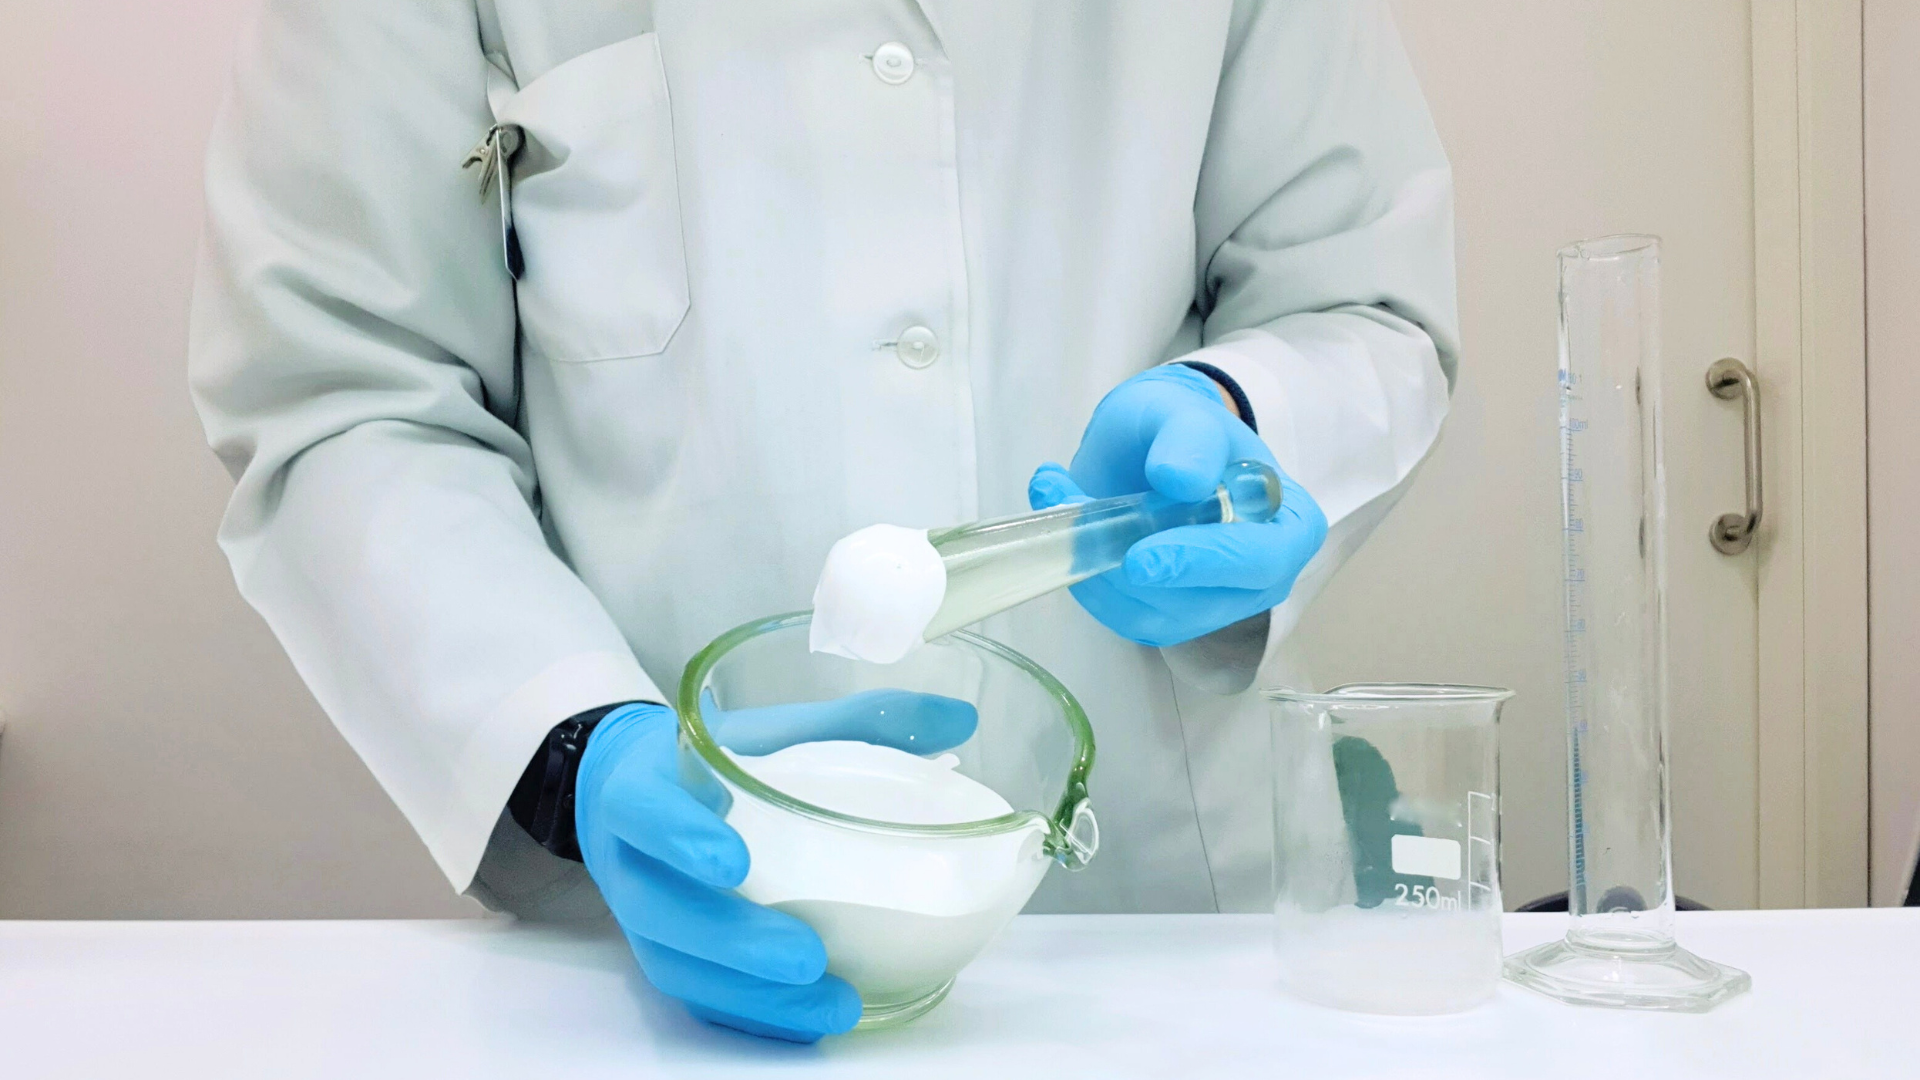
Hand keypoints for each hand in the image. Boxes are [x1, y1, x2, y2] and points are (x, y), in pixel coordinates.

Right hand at [575, 692, 976, 1041]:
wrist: (635, 794)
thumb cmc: (715, 761)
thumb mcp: (770, 728)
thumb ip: (857, 720)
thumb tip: (957, 717)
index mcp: (645, 786)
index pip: (643, 809)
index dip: (679, 835)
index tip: (734, 861)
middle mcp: (631, 859)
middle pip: (663, 910)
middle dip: (733, 941)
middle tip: (807, 958)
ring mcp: (641, 918)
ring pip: (679, 967)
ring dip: (751, 996)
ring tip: (830, 1006)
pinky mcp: (664, 956)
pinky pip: (698, 998)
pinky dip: (752, 1016)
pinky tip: (808, 1023)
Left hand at [1029, 364, 1326, 646]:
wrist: (1152, 449)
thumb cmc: (1182, 430)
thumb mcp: (1186, 411)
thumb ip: (1190, 436)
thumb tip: (1181, 478)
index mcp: (1290, 524)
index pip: (1263, 559)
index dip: (1207, 562)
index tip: (1144, 556)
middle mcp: (1262, 577)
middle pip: (1208, 601)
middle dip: (1139, 576)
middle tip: (1083, 536)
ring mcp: (1214, 604)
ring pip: (1155, 615)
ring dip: (1096, 564)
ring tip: (1061, 492)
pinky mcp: (1166, 617)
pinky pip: (1122, 614)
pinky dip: (1083, 572)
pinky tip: (1065, 522)